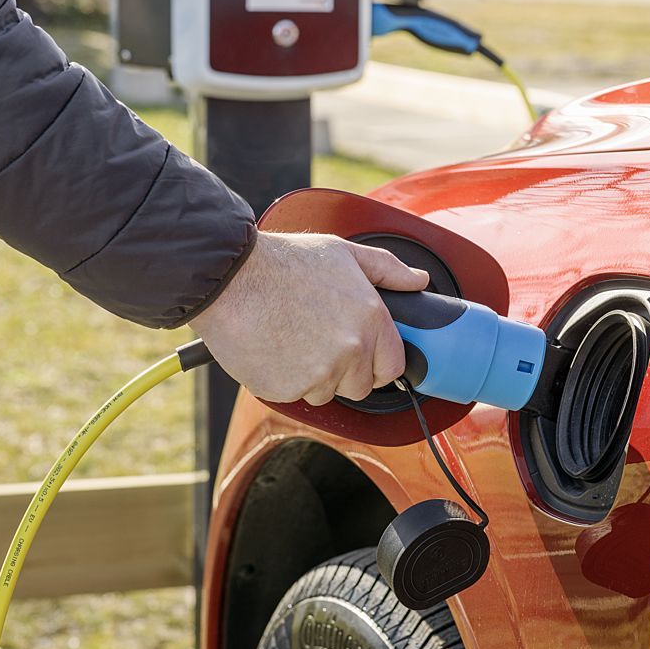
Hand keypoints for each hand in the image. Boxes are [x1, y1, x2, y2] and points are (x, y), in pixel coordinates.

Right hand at [190, 231, 429, 404]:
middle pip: (361, 386)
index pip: (393, 366)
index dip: (378, 362)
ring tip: (294, 339)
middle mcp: (350, 350)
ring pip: (326, 392)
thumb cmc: (285, 262)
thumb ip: (387, 270)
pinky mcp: (286, 389)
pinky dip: (286, 380)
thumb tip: (418, 280)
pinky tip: (275, 349)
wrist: (231, 278)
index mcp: (370, 319)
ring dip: (314, 376)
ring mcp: (318, 373)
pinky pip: (294, 395)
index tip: (364, 355)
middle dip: (346, 371)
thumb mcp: (344, 253)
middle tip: (320, 342)